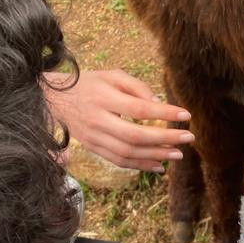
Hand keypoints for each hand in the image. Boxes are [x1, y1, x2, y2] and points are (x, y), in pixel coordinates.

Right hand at [43, 69, 192, 171]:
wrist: (55, 99)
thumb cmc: (90, 84)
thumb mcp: (112, 76)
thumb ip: (137, 87)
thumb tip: (158, 103)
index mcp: (103, 98)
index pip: (139, 109)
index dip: (164, 113)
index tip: (185, 114)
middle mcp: (97, 120)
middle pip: (135, 136)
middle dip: (165, 139)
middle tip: (188, 138)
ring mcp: (94, 138)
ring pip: (128, 153)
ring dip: (156, 156)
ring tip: (178, 153)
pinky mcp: (93, 148)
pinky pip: (119, 161)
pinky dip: (141, 166)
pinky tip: (159, 166)